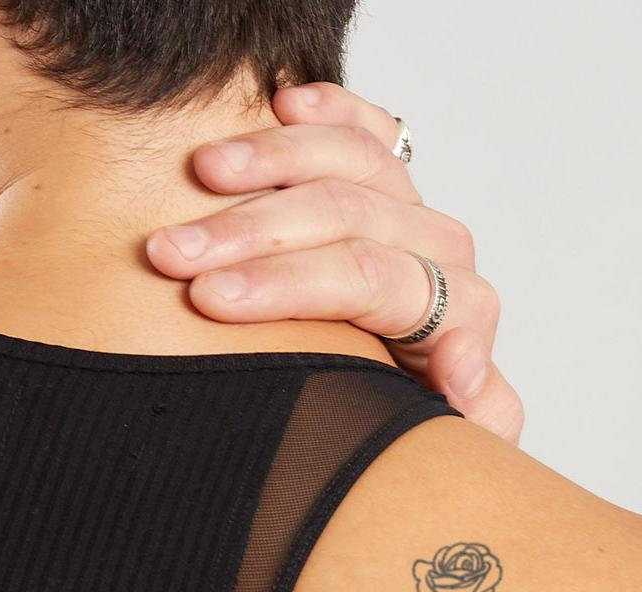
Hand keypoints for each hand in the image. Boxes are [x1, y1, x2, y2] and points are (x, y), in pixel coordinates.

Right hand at [146, 83, 523, 442]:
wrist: (409, 419)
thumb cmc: (412, 433)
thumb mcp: (446, 440)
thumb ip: (472, 410)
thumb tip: (460, 352)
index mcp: (461, 312)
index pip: (367, 279)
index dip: (283, 284)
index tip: (207, 301)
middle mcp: (443, 253)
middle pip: (346, 216)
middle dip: (249, 233)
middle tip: (170, 252)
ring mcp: (416, 213)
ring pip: (350, 162)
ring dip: (267, 160)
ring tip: (198, 172)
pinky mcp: (393, 185)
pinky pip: (366, 130)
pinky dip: (326, 110)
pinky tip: (283, 101)